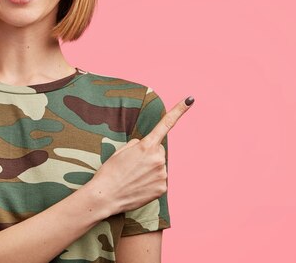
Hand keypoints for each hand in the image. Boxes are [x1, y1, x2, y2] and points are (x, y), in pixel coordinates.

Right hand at [86, 97, 193, 214]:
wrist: (104, 197)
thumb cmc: (110, 171)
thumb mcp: (121, 151)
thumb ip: (138, 145)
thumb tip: (150, 149)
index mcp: (146, 145)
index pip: (166, 124)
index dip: (179, 110)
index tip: (190, 99)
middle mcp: (158, 158)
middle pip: (158, 151)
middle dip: (149, 155)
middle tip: (132, 166)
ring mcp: (162, 174)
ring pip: (159, 166)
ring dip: (149, 170)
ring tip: (134, 178)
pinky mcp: (163, 188)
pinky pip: (159, 180)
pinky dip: (151, 182)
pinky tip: (139, 187)